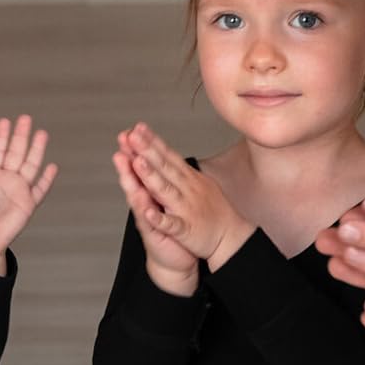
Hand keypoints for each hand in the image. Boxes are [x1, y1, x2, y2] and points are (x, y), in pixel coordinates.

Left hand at [0, 115, 56, 274]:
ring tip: (41, 134)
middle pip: (16, 153)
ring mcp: (18, 191)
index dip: (1, 136)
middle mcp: (6, 180)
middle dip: (20, 136)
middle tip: (25, 118)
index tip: (5, 121)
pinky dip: (46, 180)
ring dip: (36, 151)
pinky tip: (52, 167)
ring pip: (30, 166)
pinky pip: (39, 190)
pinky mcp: (27, 205)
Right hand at [113, 131, 197, 296]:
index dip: (135, 150)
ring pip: (139, 198)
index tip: (130, 130)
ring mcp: (148, 221)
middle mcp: (144, 205)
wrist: (174, 261)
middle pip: (134, 179)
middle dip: (129, 159)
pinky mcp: (157, 237)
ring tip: (130, 165)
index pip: (140, 168)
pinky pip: (154, 226)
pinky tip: (146, 209)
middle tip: (123, 140)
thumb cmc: (171, 228)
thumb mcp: (163, 201)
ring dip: (134, 182)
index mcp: (149, 193)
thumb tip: (153, 159)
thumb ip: (156, 181)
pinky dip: (150, 217)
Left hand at [123, 122, 252, 271]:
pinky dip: (160, 219)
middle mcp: (187, 189)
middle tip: (132, 135)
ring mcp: (186, 208)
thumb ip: (180, 170)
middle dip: (147, 150)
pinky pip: (172, 224)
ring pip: (165, 190)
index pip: (168, 155)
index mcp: (188, 178)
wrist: (232, 237)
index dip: (153, 141)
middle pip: (164, 167)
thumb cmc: (214, 212)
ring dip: (151, 176)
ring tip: (137, 162)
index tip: (138, 127)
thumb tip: (165, 153)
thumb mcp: (199, 183)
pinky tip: (148, 213)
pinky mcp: (186, 229)